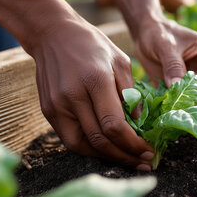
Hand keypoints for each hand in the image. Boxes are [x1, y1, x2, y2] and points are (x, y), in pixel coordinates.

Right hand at [28, 15, 153, 170]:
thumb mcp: (120, 60)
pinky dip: (89, 147)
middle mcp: (72, 96)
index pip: (114, 125)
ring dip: (106, 157)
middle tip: (143, 162)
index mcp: (95, 80)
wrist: (53, 34)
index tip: (148, 151)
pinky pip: (70, 138)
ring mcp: (56, 105)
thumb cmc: (92, 44)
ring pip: (82, 146)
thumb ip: (130, 92)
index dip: (133, 144)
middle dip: (125, 156)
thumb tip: (138, 122)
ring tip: (126, 159)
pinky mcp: (48, 110)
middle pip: (99, 140)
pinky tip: (106, 147)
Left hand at [134, 18, 196, 105]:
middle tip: (190, 112)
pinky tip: (172, 112)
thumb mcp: (165, 46)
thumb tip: (177, 87)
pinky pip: (188, 100)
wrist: (145, 34)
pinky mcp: (184, 86)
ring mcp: (196, 77)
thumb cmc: (158, 33)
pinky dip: (183, 107)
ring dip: (195, 107)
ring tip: (181, 114)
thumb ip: (172, 65)